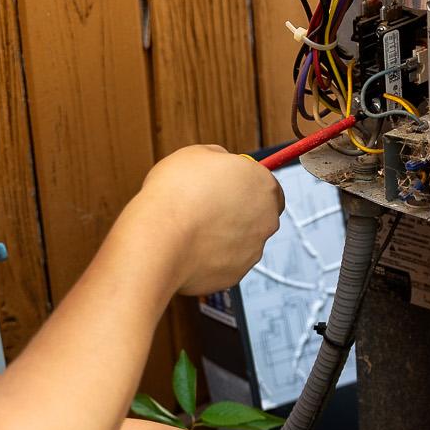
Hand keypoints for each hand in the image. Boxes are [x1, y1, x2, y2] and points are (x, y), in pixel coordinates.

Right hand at [126, 145, 283, 296]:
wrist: (160, 238)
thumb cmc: (176, 192)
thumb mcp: (196, 154)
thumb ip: (219, 158)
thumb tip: (222, 162)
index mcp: (263, 184)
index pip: (269, 187)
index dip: (246, 187)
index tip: (228, 189)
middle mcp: (267, 219)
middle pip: (258, 215)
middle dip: (237, 213)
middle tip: (207, 208)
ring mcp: (253, 250)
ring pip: (241, 241)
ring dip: (223, 236)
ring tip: (191, 229)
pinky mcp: (236, 274)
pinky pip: (225, 263)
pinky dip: (210, 257)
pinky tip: (188, 248)